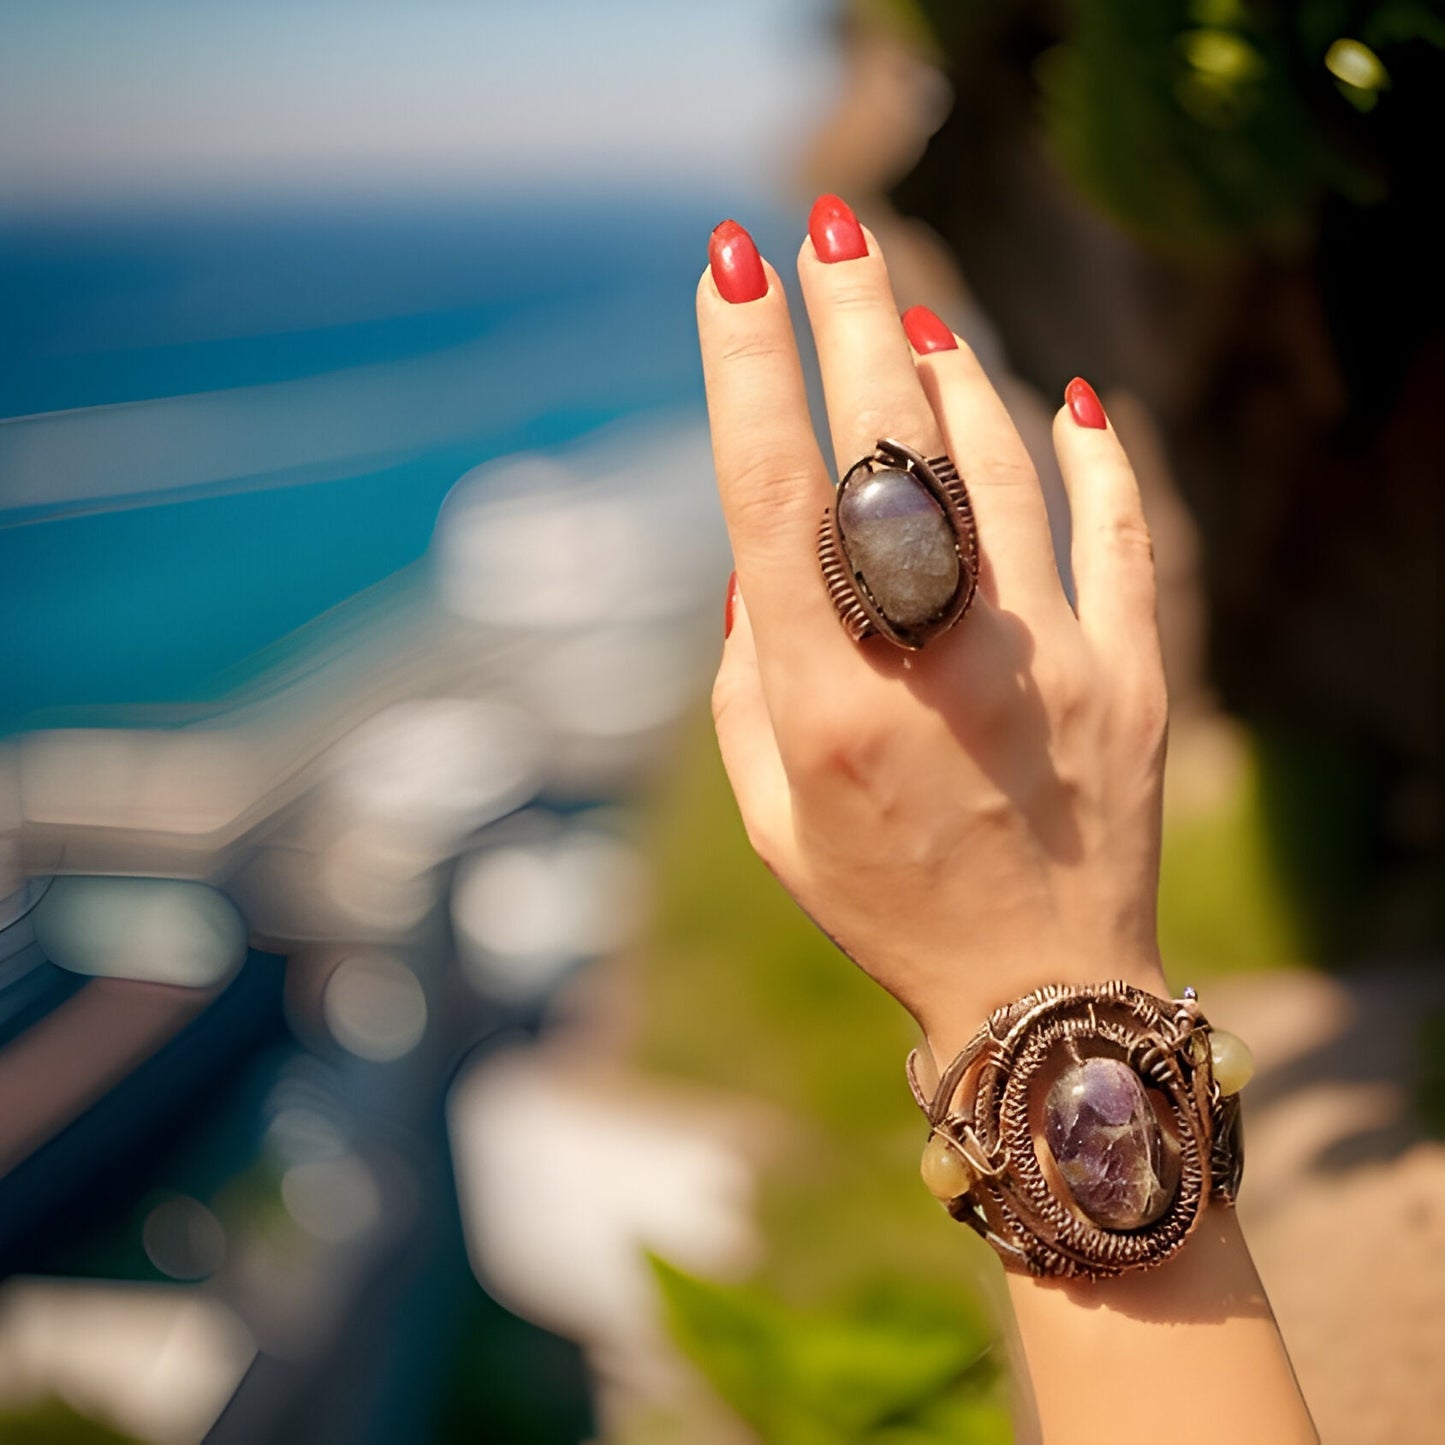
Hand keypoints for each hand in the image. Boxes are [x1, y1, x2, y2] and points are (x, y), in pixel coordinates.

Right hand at [700, 200, 1169, 1059]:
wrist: (1040, 992)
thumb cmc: (881, 902)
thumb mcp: (769, 814)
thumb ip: (746, 677)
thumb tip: (756, 549)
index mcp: (824, 707)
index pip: (771, 495)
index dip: (744, 366)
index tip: (729, 270)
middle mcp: (932, 669)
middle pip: (890, 450)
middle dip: (851, 318)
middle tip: (825, 231)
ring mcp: (1048, 665)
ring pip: (1001, 470)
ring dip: (954, 376)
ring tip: (915, 317)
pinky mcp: (1133, 677)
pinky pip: (1117, 533)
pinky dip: (1094, 454)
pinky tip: (1069, 395)